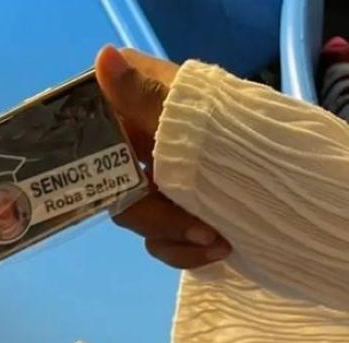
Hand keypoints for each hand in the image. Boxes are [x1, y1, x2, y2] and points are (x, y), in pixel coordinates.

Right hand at [95, 45, 231, 268]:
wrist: (285, 162)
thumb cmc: (228, 122)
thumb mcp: (185, 107)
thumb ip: (142, 92)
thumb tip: (105, 57)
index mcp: (128, 113)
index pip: (92, 141)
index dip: (103, 170)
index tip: (139, 185)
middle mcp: (132, 147)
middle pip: (117, 194)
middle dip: (159, 219)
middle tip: (199, 231)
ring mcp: (149, 182)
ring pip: (139, 221)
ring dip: (176, 238)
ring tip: (217, 243)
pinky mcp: (168, 211)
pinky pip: (159, 241)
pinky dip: (183, 251)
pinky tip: (215, 250)